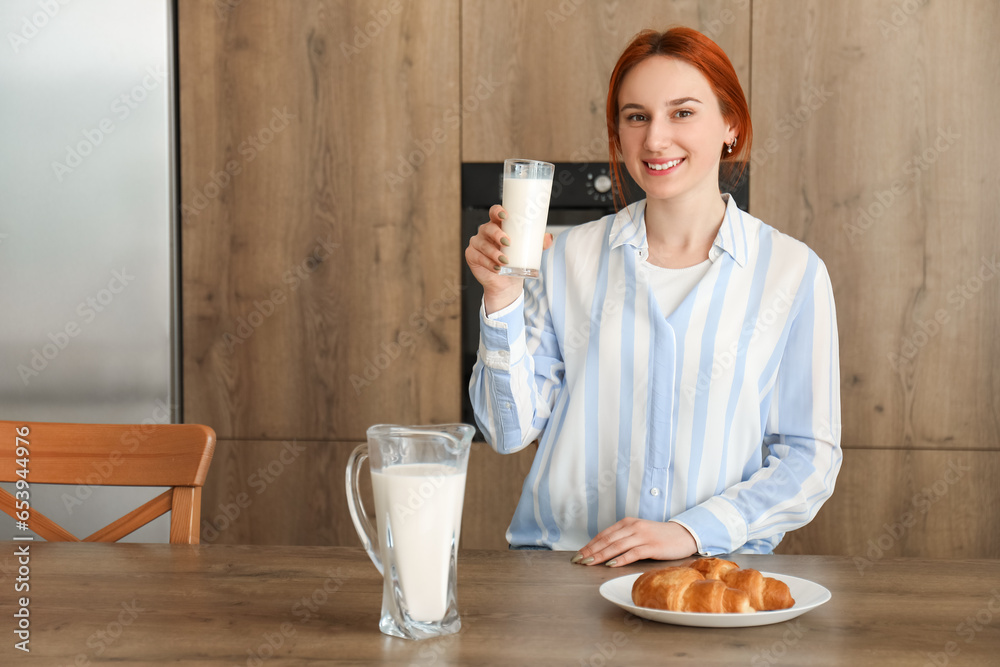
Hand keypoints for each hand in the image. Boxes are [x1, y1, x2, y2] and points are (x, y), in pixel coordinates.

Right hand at [464, 204, 553, 314]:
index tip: (505, 215)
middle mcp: (486, 232)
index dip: (497, 211)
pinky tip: (496, 268)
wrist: (506, 283)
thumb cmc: (515, 262)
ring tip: (505, 261)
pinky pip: (478, 257)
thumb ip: (537, 243)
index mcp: (498, 225)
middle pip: (488, 228)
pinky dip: (488, 263)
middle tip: (508, 242)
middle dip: (497, 235)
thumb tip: (549, 238)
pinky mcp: (472, 256)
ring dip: (494, 252)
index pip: (494, 212)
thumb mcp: (527, 251)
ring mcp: (477, 243)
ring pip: (483, 244)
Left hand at [572, 519, 697, 566]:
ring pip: (617, 546)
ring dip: (601, 555)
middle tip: (578, 560)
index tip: (578, 554)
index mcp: (628, 523)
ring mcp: (642, 536)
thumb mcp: (638, 533)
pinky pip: (633, 553)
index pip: (604, 535)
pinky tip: (611, 564)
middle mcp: (633, 527)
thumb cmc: (659, 536)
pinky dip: (621, 559)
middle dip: (590, 551)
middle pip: (607, 540)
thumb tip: (603, 551)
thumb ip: (623, 538)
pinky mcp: (652, 546)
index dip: (589, 544)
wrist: (684, 534)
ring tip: (589, 563)